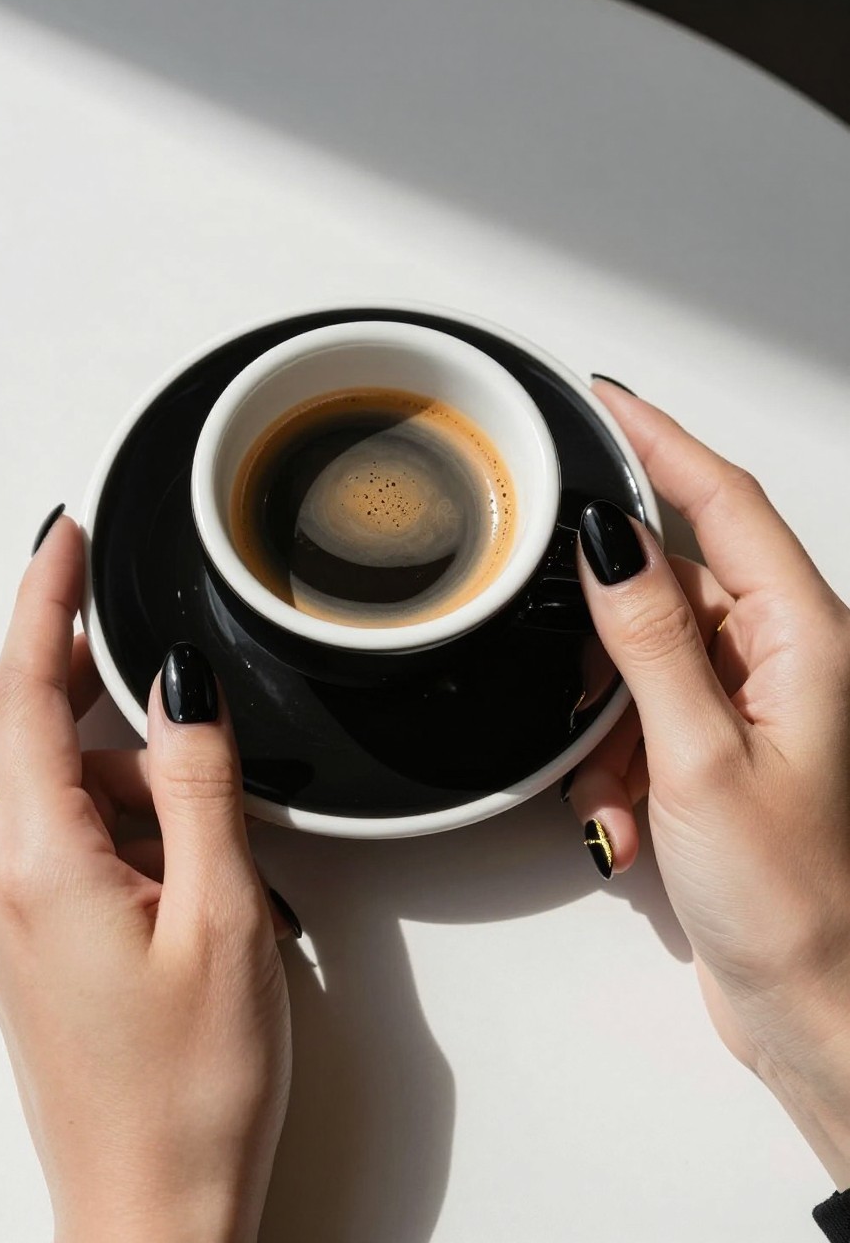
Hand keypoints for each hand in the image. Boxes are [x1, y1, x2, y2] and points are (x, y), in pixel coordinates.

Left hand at [0, 515, 292, 1242]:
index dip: (42, 600)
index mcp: (37, 865)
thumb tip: (178, 685)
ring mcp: (3, 915)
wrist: (150, 1211)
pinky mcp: (24, 940)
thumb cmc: (190, 1088)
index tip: (62, 536)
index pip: (20, 691)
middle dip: (79, 675)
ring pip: (45, 782)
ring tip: (206, 835)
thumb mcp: (223, 917)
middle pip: (20, 728)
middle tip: (157, 671)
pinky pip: (53, 833)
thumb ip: (198, 784)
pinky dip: (112, 815)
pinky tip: (179, 862)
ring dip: (120, 770)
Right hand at [568, 379, 849, 1185]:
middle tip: (590, 698)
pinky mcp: (725, 749)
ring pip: (646, 658)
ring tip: (620, 794)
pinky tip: (626, 817)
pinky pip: (645, 714)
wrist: (818, 1009)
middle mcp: (789, 660)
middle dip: (610, 642)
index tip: (603, 398)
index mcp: (810, 641)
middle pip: (674, 586)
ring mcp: (756, 705)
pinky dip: (616, 759)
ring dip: (608, 722)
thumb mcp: (700, 760)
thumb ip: (649, 640)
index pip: (724, 502)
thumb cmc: (796, 902)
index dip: (660, 441)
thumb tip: (611, 541)